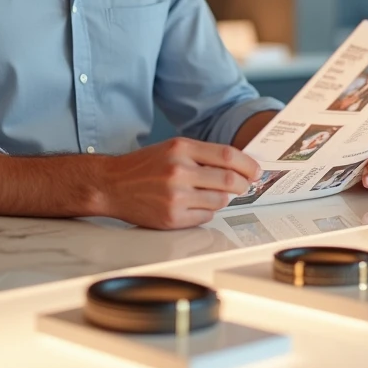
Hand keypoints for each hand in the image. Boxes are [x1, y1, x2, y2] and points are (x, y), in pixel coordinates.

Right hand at [99, 138, 261, 229]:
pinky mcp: (172, 218)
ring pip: (220, 201)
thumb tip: (237, 166)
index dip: (247, 164)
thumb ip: (202, 155)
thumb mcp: (171, 149)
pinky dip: (206, 212)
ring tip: (210, 194)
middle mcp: (179, 171)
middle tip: (244, 185)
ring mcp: (176, 196)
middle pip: (229, 180)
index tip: (256, 170)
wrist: (112, 185)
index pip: (227, 155)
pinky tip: (193, 205)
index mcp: (180, 149)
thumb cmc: (143, 166)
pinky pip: (205, 217)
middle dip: (242, 184)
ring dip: (222, 199)